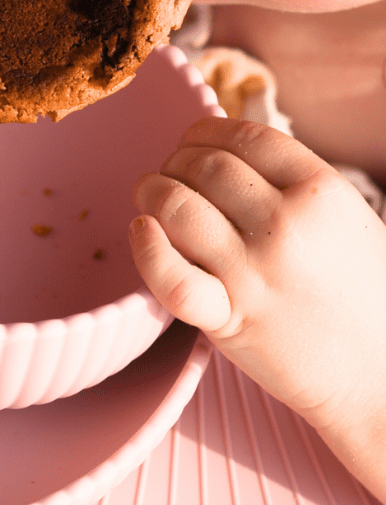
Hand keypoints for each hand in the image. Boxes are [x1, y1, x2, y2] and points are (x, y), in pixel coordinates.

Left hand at [129, 117, 385, 438]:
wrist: (381, 373)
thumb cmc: (362, 291)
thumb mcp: (346, 217)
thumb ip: (292, 181)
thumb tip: (225, 146)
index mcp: (321, 190)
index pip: (244, 136)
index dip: (204, 131)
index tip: (191, 142)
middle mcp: (286, 224)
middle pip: (204, 166)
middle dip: (174, 160)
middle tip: (168, 173)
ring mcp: (254, 272)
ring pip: (177, 206)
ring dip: (151, 192)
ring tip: (148, 195)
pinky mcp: (229, 318)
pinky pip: (171, 276)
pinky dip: (147, 248)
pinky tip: (141, 230)